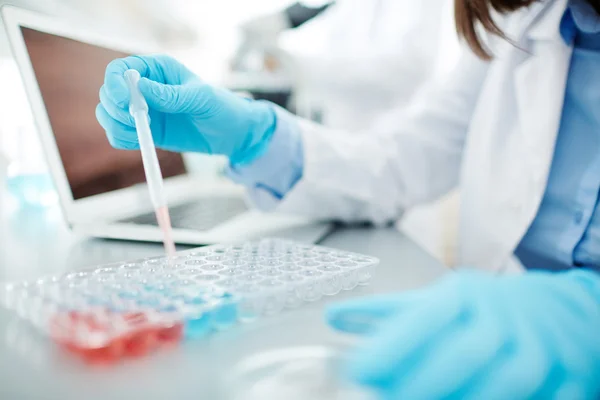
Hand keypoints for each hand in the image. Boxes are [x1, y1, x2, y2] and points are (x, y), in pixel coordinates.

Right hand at [96, 55, 276, 163]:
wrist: (230, 133)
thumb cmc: (220, 107)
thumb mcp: (200, 98)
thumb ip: (171, 95)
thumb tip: (139, 88)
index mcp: (157, 69)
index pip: (120, 69)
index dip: (115, 83)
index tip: (123, 101)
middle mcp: (143, 87)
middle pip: (108, 92)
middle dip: (115, 109)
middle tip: (139, 122)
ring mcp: (141, 110)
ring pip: (108, 114)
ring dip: (117, 125)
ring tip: (144, 133)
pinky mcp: (144, 130)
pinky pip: (118, 134)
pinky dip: (122, 139)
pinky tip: (142, 142)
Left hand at [326, 270, 599, 398]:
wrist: (559, 310)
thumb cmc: (485, 308)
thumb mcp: (436, 300)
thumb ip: (386, 312)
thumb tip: (332, 317)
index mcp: (464, 293)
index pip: (428, 315)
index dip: (394, 345)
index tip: (359, 370)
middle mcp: (503, 314)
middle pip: (467, 350)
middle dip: (426, 382)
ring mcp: (541, 345)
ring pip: (508, 378)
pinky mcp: (569, 374)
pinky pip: (545, 398)